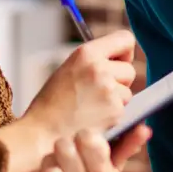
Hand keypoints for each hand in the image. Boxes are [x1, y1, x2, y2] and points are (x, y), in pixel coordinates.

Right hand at [23, 29, 138, 139]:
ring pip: (128, 92)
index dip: (124, 53)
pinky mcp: (115, 110)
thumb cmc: (53, 103)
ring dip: (116, 101)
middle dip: (119, 82)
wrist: (43, 131)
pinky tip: (94, 119)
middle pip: (129, 70)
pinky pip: (124, 110)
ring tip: (91, 107)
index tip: (117, 62)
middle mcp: (99, 68)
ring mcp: (108, 90)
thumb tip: (122, 59)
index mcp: (86, 53)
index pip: (125, 39)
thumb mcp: (70, 69)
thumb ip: (95, 61)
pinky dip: (113, 116)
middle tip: (96, 93)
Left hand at [24, 125, 151, 171]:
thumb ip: (127, 145)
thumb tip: (145, 128)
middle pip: (65, 148)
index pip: (91, 142)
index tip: (83, 138)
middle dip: (64, 144)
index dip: (84, 136)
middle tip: (66, 148)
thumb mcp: (112, 165)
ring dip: (48, 161)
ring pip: (49, 167)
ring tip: (55, 164)